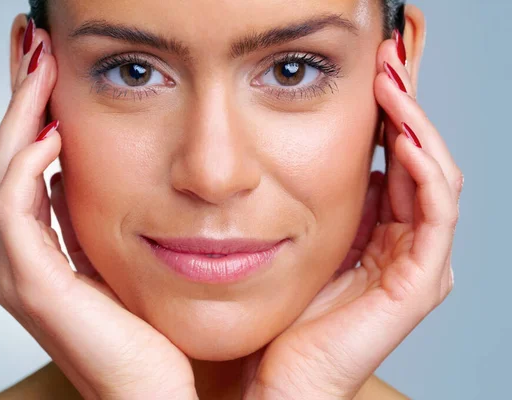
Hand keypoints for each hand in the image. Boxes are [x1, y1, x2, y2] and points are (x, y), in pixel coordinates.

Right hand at [0, 25, 195, 399]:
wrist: (154, 394)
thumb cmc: (149, 330)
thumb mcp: (122, 255)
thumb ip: (98, 215)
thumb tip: (87, 167)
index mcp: (42, 245)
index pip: (28, 159)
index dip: (32, 106)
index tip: (47, 60)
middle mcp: (21, 253)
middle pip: (8, 155)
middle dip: (19, 95)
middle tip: (32, 41)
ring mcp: (19, 268)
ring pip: (5, 172)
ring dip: (20, 114)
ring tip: (38, 64)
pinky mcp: (32, 285)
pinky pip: (16, 210)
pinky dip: (27, 167)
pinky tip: (51, 134)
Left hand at [241, 33, 462, 398]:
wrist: (281, 376)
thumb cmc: (288, 311)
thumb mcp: (304, 236)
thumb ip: (322, 198)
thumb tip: (317, 148)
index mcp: (382, 230)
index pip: (399, 157)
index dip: (393, 111)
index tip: (375, 68)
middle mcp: (407, 242)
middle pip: (422, 158)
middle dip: (408, 106)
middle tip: (391, 59)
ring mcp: (417, 262)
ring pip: (435, 177)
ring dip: (417, 126)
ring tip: (393, 84)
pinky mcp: (418, 283)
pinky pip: (435, 215)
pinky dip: (425, 172)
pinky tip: (402, 139)